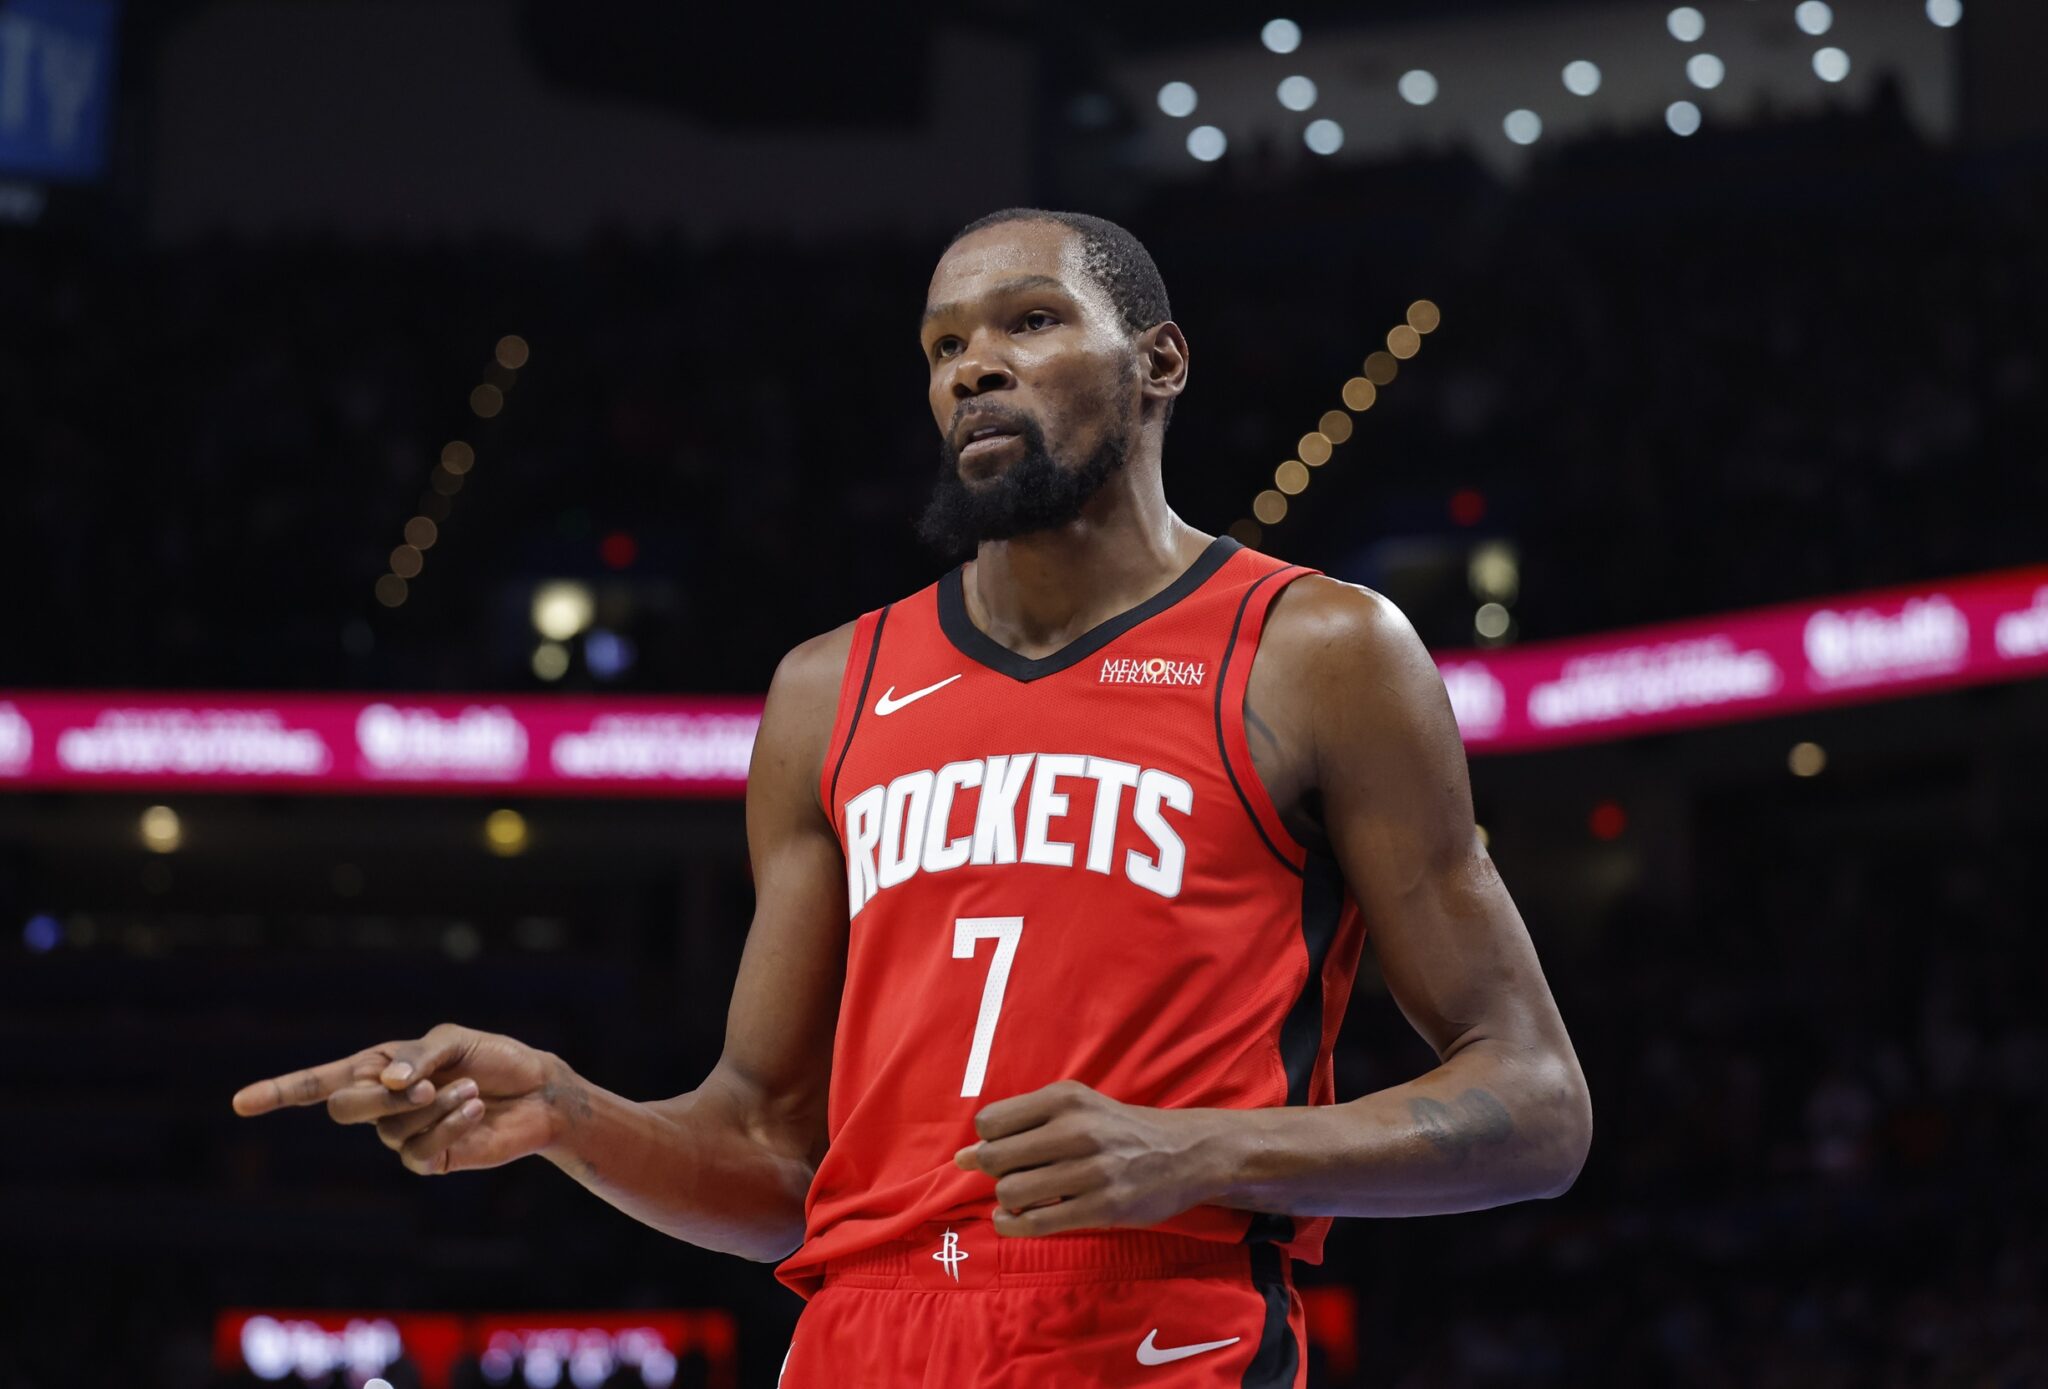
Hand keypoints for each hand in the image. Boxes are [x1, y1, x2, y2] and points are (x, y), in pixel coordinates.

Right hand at [231, 1022, 559, 1175]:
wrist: (536, 1090)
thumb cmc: (492, 1058)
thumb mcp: (455, 1041)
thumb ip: (418, 1056)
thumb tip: (389, 1080)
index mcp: (378, 1067)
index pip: (318, 1083)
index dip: (279, 1092)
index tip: (239, 1104)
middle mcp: (381, 1104)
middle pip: (345, 1108)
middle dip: (383, 1095)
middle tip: (425, 1082)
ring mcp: (401, 1135)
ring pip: (389, 1127)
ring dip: (432, 1104)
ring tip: (469, 1089)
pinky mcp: (429, 1159)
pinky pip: (420, 1148)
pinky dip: (449, 1123)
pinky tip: (475, 1109)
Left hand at [952, 1079, 1225, 1236]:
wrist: (1184, 1154)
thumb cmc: (1118, 1129)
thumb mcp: (1078, 1106)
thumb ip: (1022, 1125)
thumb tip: (961, 1157)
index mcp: (1065, 1099)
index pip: (990, 1122)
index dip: (987, 1140)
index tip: (1003, 1148)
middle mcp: (1076, 1131)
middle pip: (994, 1158)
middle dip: (990, 1171)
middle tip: (1008, 1175)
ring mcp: (1089, 1171)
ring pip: (1011, 1192)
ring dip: (1006, 1200)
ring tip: (1017, 1199)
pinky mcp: (1101, 1208)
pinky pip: (1036, 1223)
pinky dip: (1013, 1226)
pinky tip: (1014, 1220)